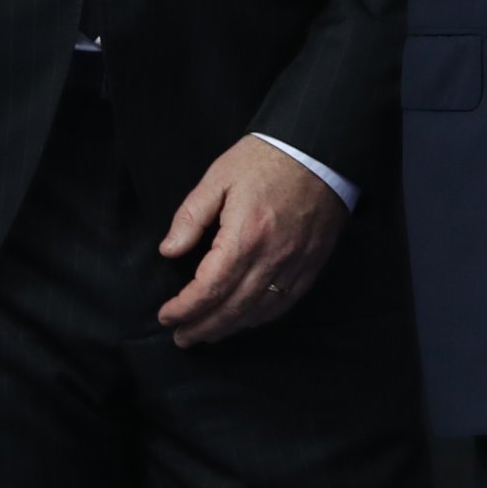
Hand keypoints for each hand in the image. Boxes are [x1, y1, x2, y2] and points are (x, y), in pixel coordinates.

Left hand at [156, 135, 347, 348]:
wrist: (320, 150)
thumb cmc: (267, 159)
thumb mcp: (219, 177)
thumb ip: (191, 216)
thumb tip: (170, 250)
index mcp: (245, 236)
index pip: (209, 289)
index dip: (185, 308)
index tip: (167, 316)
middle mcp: (271, 258)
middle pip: (232, 309)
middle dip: (203, 327)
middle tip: (182, 337)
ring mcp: (295, 265)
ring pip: (258, 312)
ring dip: (229, 328)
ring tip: (207, 334)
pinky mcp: (311, 264)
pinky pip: (284, 303)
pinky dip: (260, 318)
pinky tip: (244, 320)